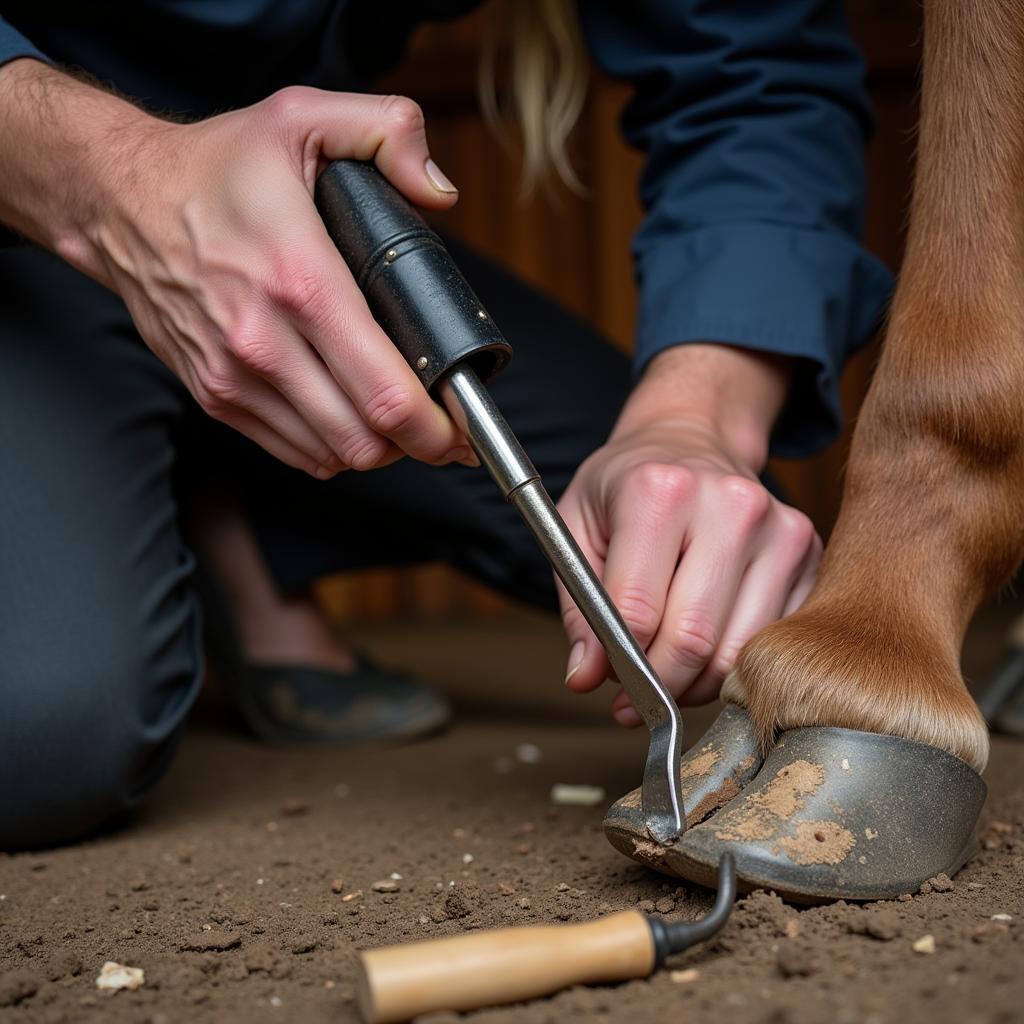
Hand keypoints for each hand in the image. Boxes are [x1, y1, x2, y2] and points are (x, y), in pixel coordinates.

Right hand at [0, 62, 471, 476]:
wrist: (119, 202)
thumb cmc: (217, 168)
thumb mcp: (303, 118)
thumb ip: (388, 132)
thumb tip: (442, 191)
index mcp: (301, 280)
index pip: (384, 393)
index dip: (437, 427)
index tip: (463, 427)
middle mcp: (264, 342)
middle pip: (364, 441)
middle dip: (417, 445)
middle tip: (441, 428)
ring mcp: (235, 377)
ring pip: (331, 456)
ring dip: (375, 448)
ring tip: (397, 420)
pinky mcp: (215, 396)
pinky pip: (294, 453)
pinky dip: (332, 448)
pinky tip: (349, 417)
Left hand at [555, 346, 820, 723]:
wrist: (690, 440)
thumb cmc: (626, 487)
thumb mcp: (575, 528)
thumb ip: (578, 606)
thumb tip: (585, 678)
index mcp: (658, 490)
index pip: (636, 609)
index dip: (618, 662)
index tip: (609, 683)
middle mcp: (729, 505)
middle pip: (693, 637)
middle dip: (658, 683)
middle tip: (636, 697)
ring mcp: (779, 528)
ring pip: (738, 650)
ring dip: (696, 682)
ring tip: (670, 672)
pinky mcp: (809, 552)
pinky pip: (772, 639)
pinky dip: (735, 664)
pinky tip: (708, 650)